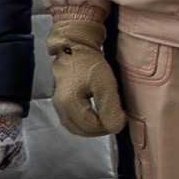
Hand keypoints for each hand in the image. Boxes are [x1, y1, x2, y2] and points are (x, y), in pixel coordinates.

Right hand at [46, 18, 125, 137]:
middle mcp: (60, 106)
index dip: (107, 126)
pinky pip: (71, 118)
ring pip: (73, 126)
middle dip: (98, 130)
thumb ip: (110, 108)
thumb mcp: (105, 85)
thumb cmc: (91, 65)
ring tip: (106, 121)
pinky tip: (95, 117)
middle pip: (79, 129)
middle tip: (114, 123)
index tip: (121, 119)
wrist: (76, 48)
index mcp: (69, 104)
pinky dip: (83, 122)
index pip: (90, 126)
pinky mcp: (60, 100)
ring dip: (90, 128)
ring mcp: (57, 104)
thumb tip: (115, 128)